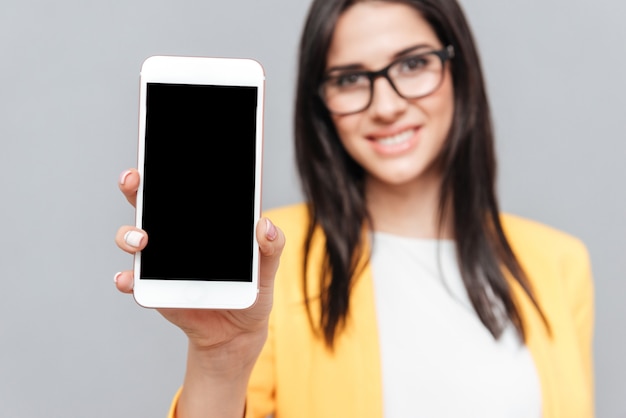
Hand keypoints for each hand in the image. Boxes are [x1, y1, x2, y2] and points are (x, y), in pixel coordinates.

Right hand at [113, 169, 284, 354]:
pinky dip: (126, 280)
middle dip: (135, 186)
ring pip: (133, 238)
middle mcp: (176, 236)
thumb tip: (265, 225)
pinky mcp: (155, 288)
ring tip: (141, 239)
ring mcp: (162, 261)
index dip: (168, 167)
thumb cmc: (252, 290)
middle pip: (148, 203)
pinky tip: (128, 280)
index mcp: (202, 223)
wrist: (239, 331)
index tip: (161, 154)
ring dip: (128, 233)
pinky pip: (134, 281)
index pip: (180, 189)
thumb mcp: (267, 268)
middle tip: (135, 179)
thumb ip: (272, 246)